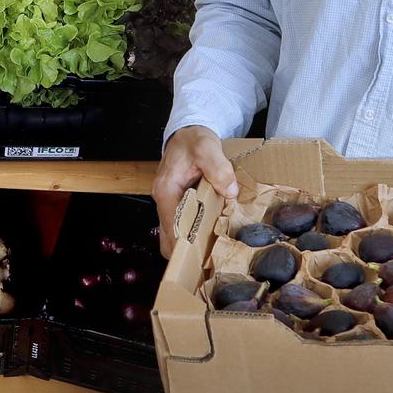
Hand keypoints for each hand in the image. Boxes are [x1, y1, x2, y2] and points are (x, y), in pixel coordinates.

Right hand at [152, 125, 237, 257]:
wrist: (188, 132)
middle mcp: (163, 199)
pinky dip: (192, 234)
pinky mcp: (178, 203)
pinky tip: (210, 235)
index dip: (183, 244)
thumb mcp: (207, 148)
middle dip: (185, 251)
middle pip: (169, 237)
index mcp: (166, 190)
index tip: (199, 257)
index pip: (171, 226)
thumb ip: (218, 168)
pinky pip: (182, 225)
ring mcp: (169, 203)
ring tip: (211, 252)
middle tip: (208, 259)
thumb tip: (229, 191)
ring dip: (189, 244)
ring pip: (174, 234)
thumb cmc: (192, 139)